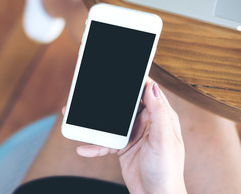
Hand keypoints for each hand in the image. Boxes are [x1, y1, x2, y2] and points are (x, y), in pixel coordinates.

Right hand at [72, 79, 186, 193]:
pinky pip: (105, 142)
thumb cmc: (167, 171)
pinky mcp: (122, 147)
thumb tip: (152, 87)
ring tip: (76, 115)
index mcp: (160, 117)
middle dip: (107, 99)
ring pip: (110, 121)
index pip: (147, 92)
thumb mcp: (163, 141)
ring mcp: (133, 135)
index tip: (121, 71)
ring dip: (94, 120)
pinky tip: (82, 147)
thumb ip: (158, 114)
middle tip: (91, 90)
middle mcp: (146, 123)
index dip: (135, 80)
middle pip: (124, 104)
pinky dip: (93, 145)